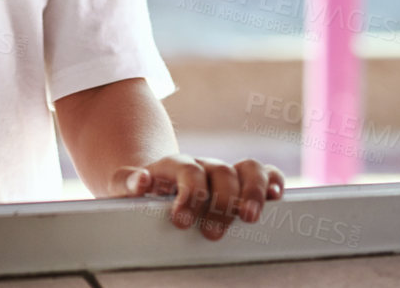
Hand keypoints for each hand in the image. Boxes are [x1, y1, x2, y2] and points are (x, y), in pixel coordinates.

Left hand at [112, 154, 285, 239]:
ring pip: (247, 169)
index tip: (181, 221)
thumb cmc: (137, 189)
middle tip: (211, 233)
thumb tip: (140, 181)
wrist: (149, 180)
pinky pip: (264, 173)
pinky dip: (273, 181)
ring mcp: (224, 172)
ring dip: (253, 192)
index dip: (188, 194)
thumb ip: (127, 182)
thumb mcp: (122, 186)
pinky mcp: (241, 182)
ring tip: (249, 218)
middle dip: (221, 202)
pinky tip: (277, 197)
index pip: (187, 170)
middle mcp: (204, 166)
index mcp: (174, 166)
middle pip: (221, 172)